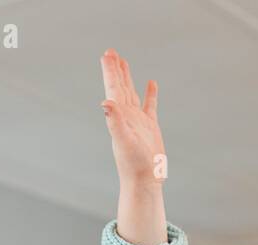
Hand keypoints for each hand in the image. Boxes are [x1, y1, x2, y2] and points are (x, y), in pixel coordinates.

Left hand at [100, 48, 163, 189]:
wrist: (145, 180)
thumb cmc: (134, 164)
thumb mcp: (124, 140)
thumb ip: (115, 120)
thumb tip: (105, 102)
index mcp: (119, 116)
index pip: (113, 88)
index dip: (110, 71)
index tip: (107, 55)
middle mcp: (126, 116)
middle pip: (120, 87)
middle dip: (115, 69)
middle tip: (110, 52)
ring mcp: (138, 120)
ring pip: (132, 93)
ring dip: (127, 78)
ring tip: (123, 62)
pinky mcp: (150, 127)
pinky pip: (150, 105)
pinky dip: (150, 94)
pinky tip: (151, 83)